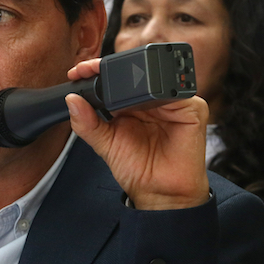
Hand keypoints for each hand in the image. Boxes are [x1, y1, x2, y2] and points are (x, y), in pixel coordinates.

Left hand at [66, 57, 209, 210]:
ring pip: (154, 79)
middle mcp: (151, 101)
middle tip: (88, 71)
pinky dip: (159, 92)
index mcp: (130, 105)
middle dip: (110, 71)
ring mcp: (172, 103)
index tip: (76, 72)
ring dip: (132, 79)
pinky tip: (143, 102)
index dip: (96, 72)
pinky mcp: (192, 110)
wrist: (160, 192)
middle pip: (133, 75)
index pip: (114, 80)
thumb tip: (71, 100)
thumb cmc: (137, 168)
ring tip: (112, 87)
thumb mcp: (104, 143)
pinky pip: (177, 93)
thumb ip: (86, 122)